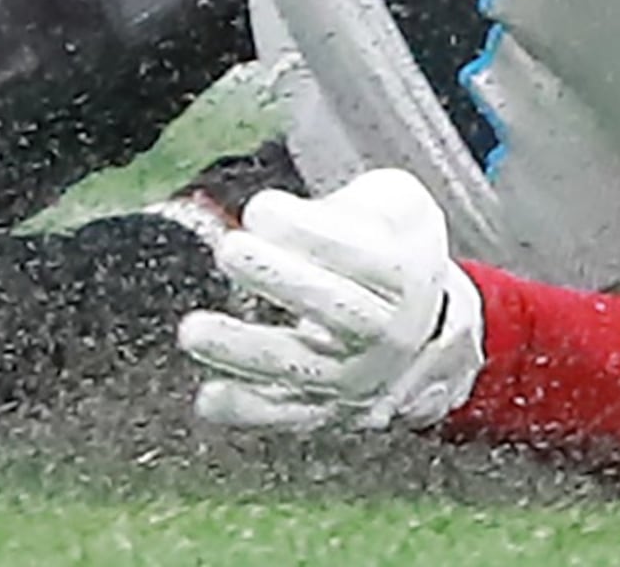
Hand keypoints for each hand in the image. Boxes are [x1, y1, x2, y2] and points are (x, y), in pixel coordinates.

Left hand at [178, 170, 486, 433]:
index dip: (310, 231)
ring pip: (299, 369)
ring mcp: (357, 377)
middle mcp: (388, 333)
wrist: (426, 330)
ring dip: (244, 350)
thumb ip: (352, 204)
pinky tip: (209, 397)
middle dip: (278, 279)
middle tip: (229, 249)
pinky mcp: (328, 410)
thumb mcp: (395, 210)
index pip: (361, 254)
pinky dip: (247, 410)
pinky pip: (285, 416)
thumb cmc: (392, 253)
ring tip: (194, 330)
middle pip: (334, 310)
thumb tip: (279, 219)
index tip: (260, 209)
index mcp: (407, 276)